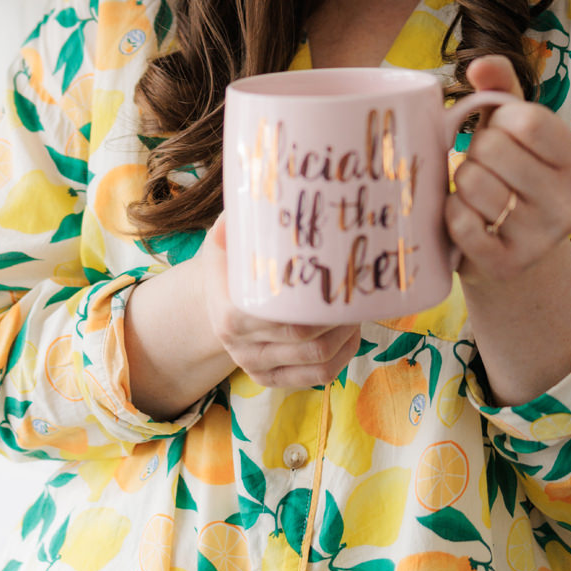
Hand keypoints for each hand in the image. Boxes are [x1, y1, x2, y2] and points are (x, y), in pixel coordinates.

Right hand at [200, 214, 363, 389]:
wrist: (210, 302)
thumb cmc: (227, 265)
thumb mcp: (224, 241)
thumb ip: (240, 221)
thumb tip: (265, 190)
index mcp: (231, 315)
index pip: (287, 320)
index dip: (323, 308)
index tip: (342, 284)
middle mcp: (242, 348)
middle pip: (308, 341)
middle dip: (343, 319)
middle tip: (360, 293)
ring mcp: (256, 368)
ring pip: (319, 362)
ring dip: (348, 338)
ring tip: (359, 311)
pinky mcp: (271, 380)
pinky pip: (319, 378)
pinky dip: (343, 357)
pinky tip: (351, 335)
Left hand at [447, 55, 570, 295]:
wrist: (511, 251)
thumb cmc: (510, 175)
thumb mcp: (514, 129)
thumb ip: (501, 87)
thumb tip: (479, 64)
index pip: (527, 119)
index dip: (500, 119)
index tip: (502, 133)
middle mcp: (569, 204)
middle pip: (493, 149)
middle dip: (476, 151)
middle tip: (486, 167)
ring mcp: (540, 239)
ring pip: (472, 183)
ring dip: (461, 182)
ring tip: (477, 192)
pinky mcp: (507, 265)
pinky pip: (460, 222)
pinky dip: (452, 213)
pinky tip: (468, 217)